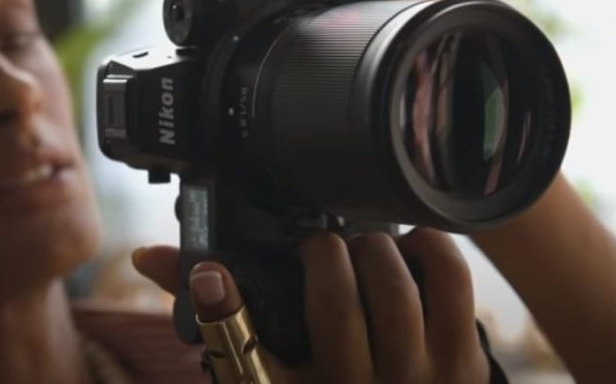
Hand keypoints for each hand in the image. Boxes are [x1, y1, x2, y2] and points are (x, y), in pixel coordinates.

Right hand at [133, 228, 489, 383]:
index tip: (219, 267)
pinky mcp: (465, 358)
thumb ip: (219, 321)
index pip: (271, 331)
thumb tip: (150, 258)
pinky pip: (451, 279)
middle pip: (345, 282)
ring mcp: (423, 373)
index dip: (244, 291)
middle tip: (323, 249)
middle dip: (329, 248)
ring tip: (363, 250)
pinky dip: (429, 246)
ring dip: (376, 245)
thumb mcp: (266, 376)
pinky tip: (410, 248)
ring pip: (396, 277)